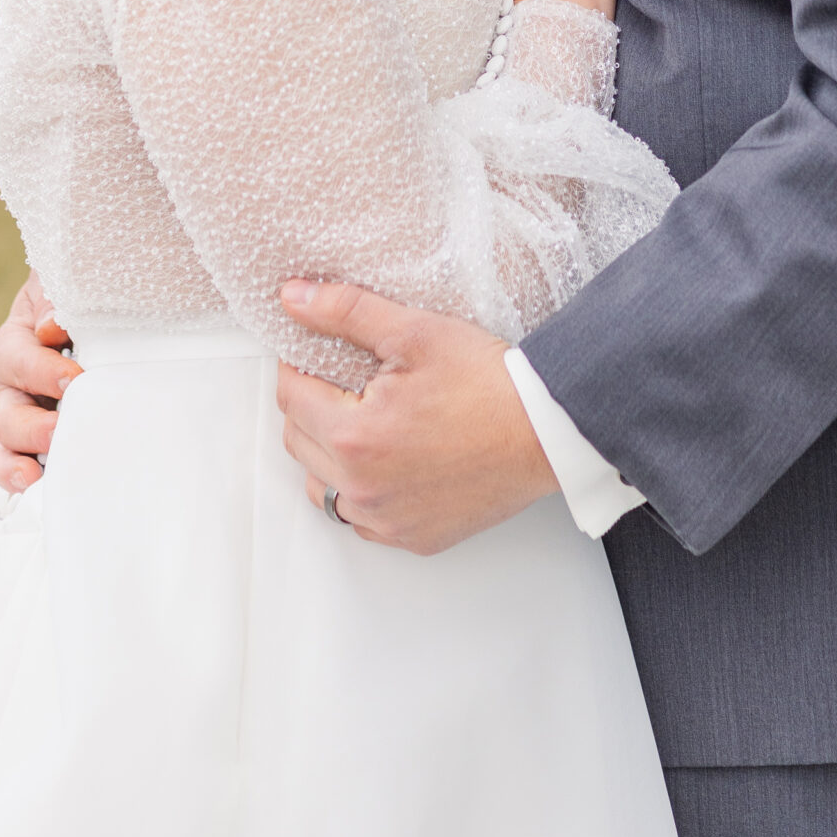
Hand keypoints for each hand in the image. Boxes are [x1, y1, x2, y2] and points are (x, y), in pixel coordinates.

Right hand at [0, 272, 80, 493]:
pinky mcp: (48, 438)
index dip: (38, 371)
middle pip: (5, 411)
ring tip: (34, 476)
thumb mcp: (75, 282)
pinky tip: (45, 490)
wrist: (118, 304)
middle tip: (58, 431)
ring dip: (16, 463)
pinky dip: (25, 480)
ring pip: (7, 445)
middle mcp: (18, 382)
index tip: (74, 379)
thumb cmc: (96, 290)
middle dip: (28, 427)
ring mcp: (32, 414)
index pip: (13, 356)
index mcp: (21, 337)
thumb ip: (63, 300)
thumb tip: (49, 329)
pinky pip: (24, 465)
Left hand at [276, 280, 558, 552]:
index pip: (290, 396)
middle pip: (298, 440)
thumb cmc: (488, 384)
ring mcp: (386, 520)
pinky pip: (359, 518)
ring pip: (321, 485)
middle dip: (311, 405)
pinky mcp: (411, 538)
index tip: (317, 354)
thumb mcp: (414, 331)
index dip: (298, 365)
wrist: (546, 432)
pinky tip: (388, 460)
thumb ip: (345, 312)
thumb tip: (294, 298)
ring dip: (328, 452)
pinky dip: (360, 490)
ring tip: (365, 420)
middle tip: (346, 381)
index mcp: (355, 436)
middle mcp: (363, 489)